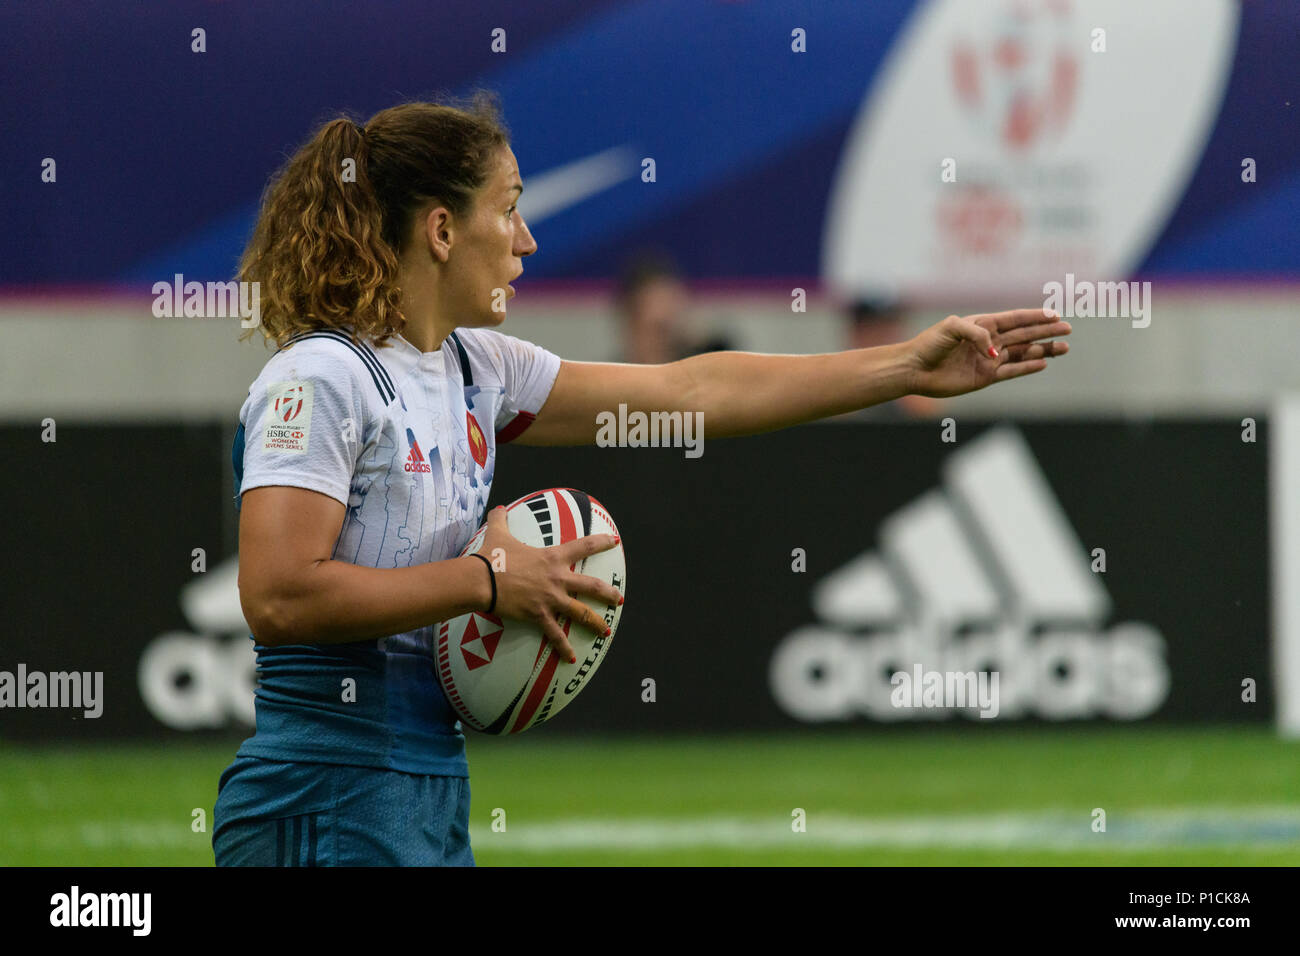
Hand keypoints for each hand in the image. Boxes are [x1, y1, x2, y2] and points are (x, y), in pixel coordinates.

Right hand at [477, 505, 622, 663]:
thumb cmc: (492, 556)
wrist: (481, 579)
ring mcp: (551, 598)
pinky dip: (563, 648)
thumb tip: (497, 508)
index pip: (584, 546)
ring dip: (596, 622)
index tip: (615, 541)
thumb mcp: (498, 533)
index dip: (601, 542)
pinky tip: (571, 659)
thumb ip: (501, 519)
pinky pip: (555, 634)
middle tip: (619, 598)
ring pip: (581, 612)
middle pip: (592, 585)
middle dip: (608, 593)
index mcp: (552, 557)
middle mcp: (557, 578)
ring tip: (607, 630)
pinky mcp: (539, 615)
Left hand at [905, 308, 1071, 398]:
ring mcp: (988, 359)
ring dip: (1043, 349)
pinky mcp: (985, 377)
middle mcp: (988, 340)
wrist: (914, 369)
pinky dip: (1027, 367)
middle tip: (1067, 329)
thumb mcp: (951, 328)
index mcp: (982, 324)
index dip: (1036, 316)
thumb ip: (976, 334)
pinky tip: (1043, 363)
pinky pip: (1011, 370)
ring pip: (1023, 353)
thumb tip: (995, 352)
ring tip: (1063, 348)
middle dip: (1046, 331)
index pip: (1015, 318)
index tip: (1056, 314)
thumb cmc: (929, 344)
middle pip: (1024, 334)